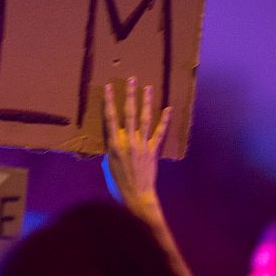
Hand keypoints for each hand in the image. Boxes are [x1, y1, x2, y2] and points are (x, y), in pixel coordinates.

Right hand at [101, 77, 171, 211]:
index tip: (109, 87)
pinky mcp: (153, 150)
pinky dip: (164, 121)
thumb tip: (112, 141)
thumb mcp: (107, 165)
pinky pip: (159, 133)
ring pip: (144, 119)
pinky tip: (168, 109)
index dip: (109, 102)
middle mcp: (128, 140)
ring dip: (146, 102)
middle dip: (130, 95)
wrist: (136, 196)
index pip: (110, 118)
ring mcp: (142, 144)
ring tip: (148, 88)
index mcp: (114, 144)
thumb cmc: (117, 184)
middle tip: (132, 79)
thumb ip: (110, 150)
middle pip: (129, 113)